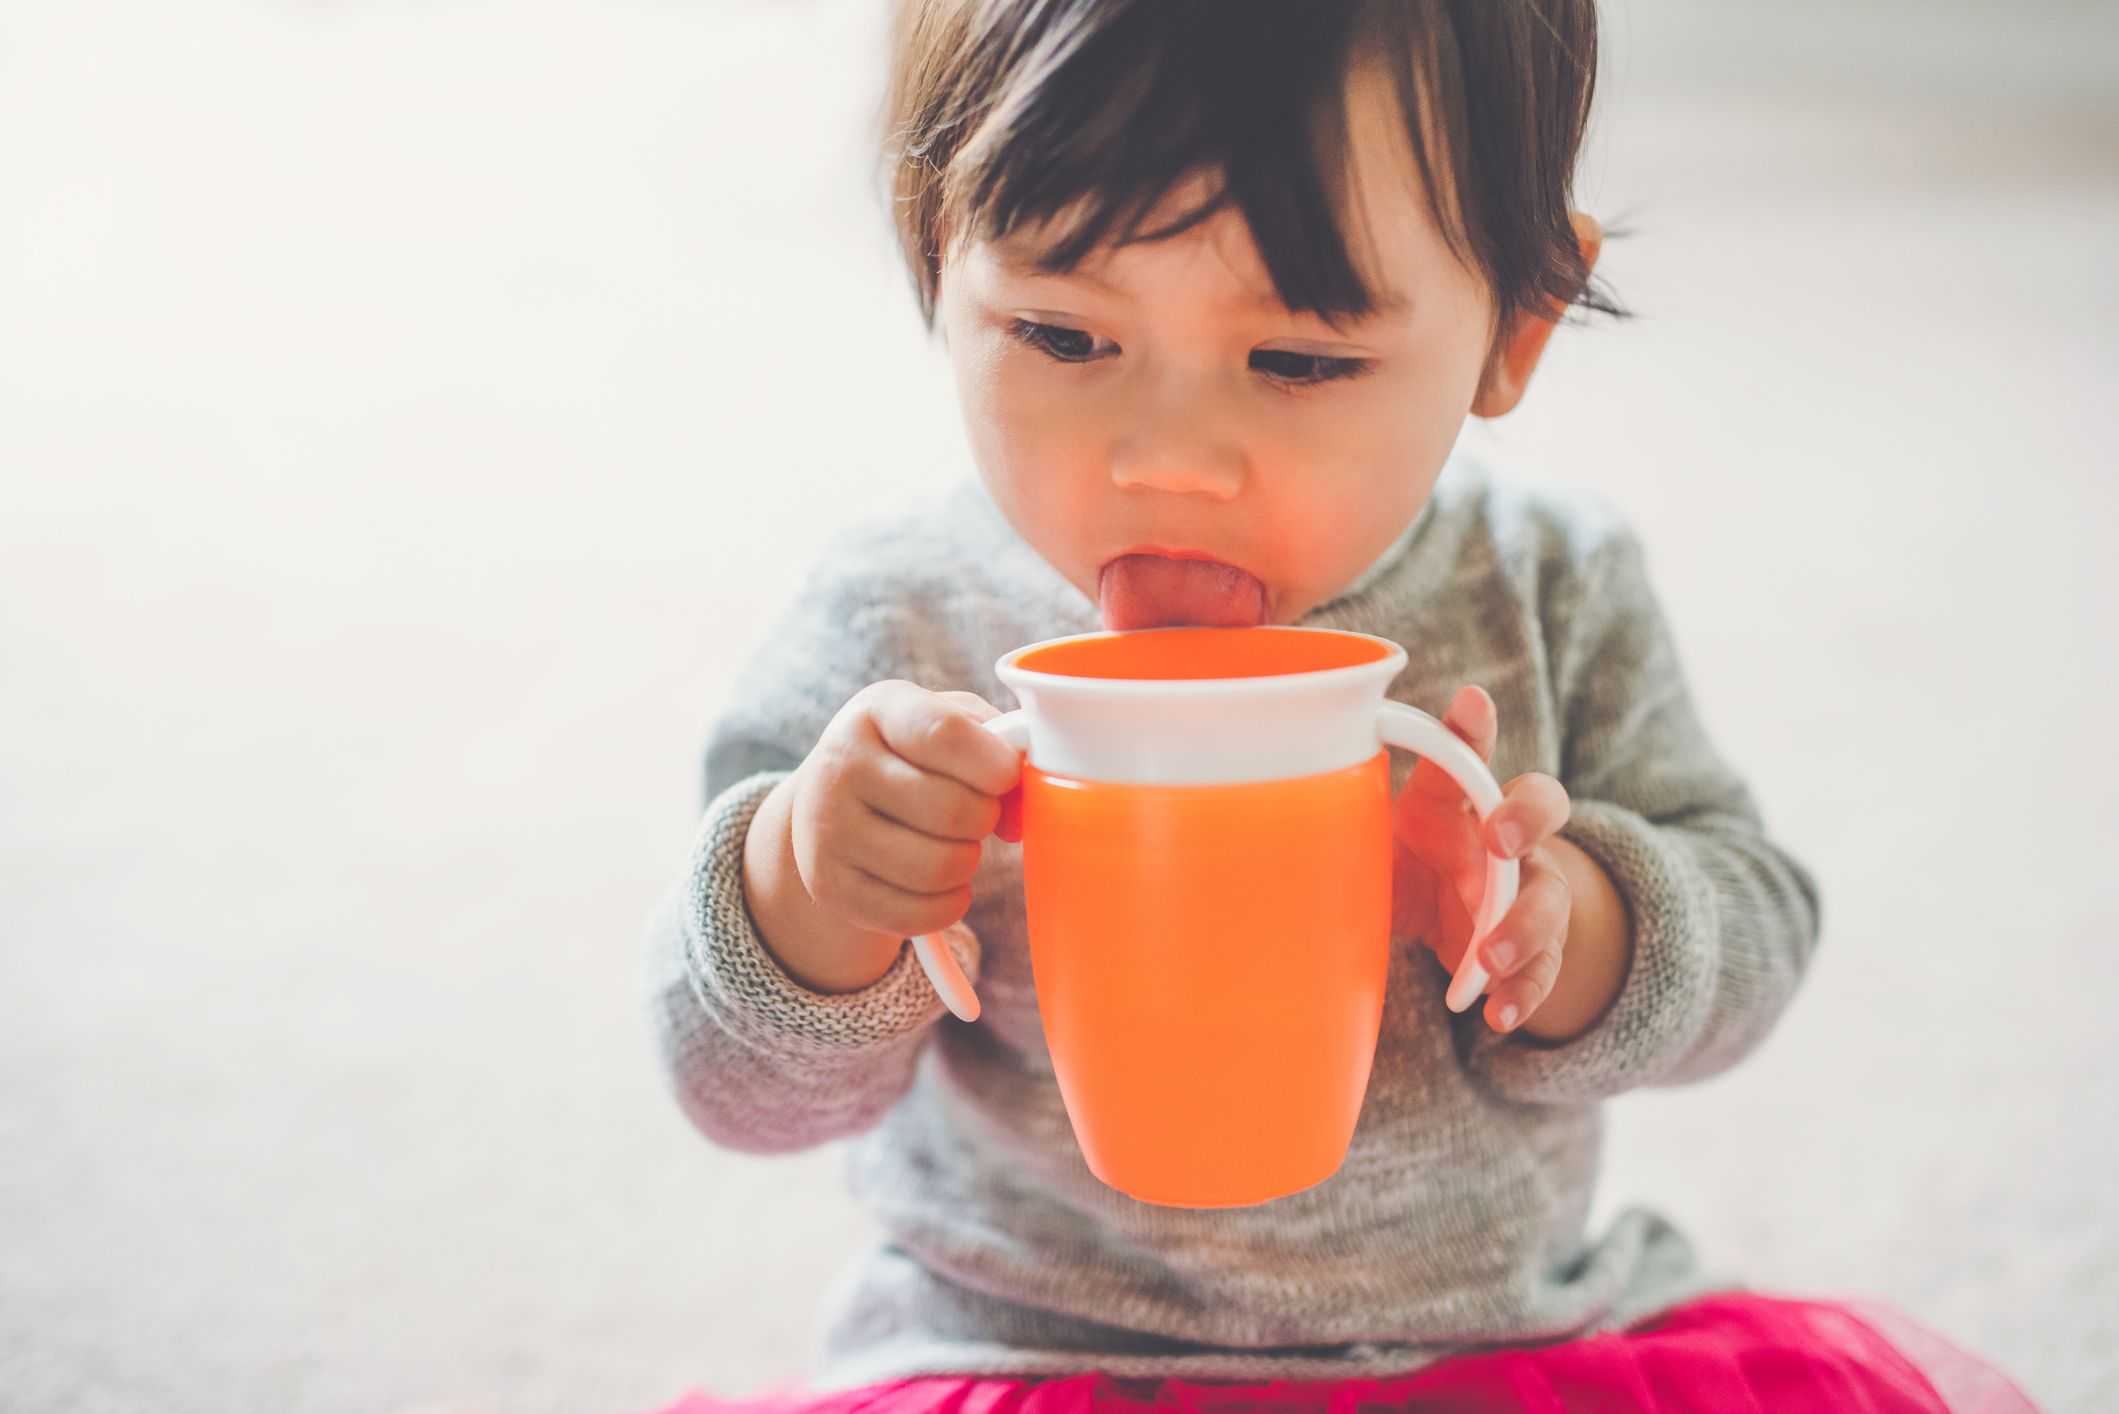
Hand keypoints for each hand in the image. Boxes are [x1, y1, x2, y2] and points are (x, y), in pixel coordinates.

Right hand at [787, 681, 1021, 943]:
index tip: (1007, 776)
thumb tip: (1021, 811)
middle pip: (952, 810)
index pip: (946, 735)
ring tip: (956, 845)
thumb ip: (998, 746)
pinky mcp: (831, 886)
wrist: (828, 801)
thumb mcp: (947, 725)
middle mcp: (841, 765)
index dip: (995, 764)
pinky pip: (918, 913)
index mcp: (879, 711)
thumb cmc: (911, 757)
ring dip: (967, 862)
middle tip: (977, 813)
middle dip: (985, 818)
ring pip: (939, 867)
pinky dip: (947, 903)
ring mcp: (829, 830)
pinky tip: (941, 883)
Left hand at [1391, 685, 1574, 1032]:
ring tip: (1487, 959)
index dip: (1474, 729)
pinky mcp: (1533, 951)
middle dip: (1527, 819)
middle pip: (1544, 809)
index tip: (1470, 703)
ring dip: (1522, 928)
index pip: (1474, 752)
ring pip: (1550, 901)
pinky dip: (1522, 994)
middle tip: (1500, 840)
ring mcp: (1531, 892)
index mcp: (1466, 797)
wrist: (1442, 919)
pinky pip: (1541, 971)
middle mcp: (1509, 837)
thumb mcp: (1382, 835)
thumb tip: (1306, 766)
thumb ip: (1358, 806)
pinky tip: (1496, 1014)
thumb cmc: (1410, 858)